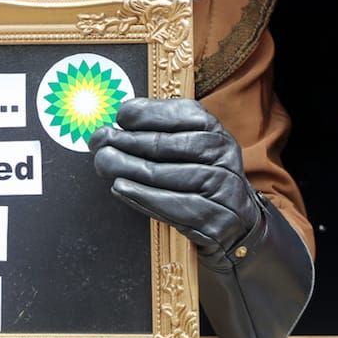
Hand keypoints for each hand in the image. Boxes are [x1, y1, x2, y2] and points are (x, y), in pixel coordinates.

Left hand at [89, 97, 261, 262]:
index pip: (178, 115)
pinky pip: (170, 205)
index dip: (145, 114)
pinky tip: (120, 187)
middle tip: (99, 140)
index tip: (119, 116)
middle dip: (125, 141)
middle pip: (163, 145)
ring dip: (127, 168)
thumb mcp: (192, 147)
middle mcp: (221, 155)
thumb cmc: (202, 178)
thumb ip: (164, 129)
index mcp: (215, 131)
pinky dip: (140, 195)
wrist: (239, 223)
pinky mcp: (213, 218)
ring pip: (162, 174)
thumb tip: (123, 116)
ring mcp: (220, 187)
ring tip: (103, 162)